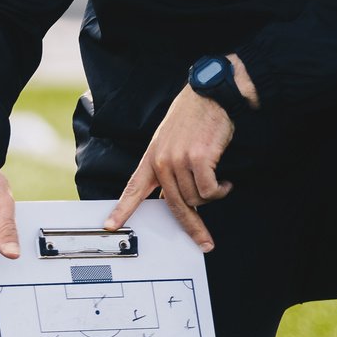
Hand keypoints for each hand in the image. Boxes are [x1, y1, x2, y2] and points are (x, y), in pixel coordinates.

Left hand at [104, 87, 235, 251]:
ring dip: (211, 195)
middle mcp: (162, 161)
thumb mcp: (170, 141)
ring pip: (196, 199)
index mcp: (152, 157)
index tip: (111, 225)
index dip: (122, 209)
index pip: (133, 188)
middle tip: (203, 241)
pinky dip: (221, 190)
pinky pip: (210, 191)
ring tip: (217, 180)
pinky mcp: (200, 159)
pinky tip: (225, 181)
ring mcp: (180, 160)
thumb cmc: (193, 117)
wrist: (210, 96)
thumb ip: (167, 169)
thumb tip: (171, 198)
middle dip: (192, 226)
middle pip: (174, 205)